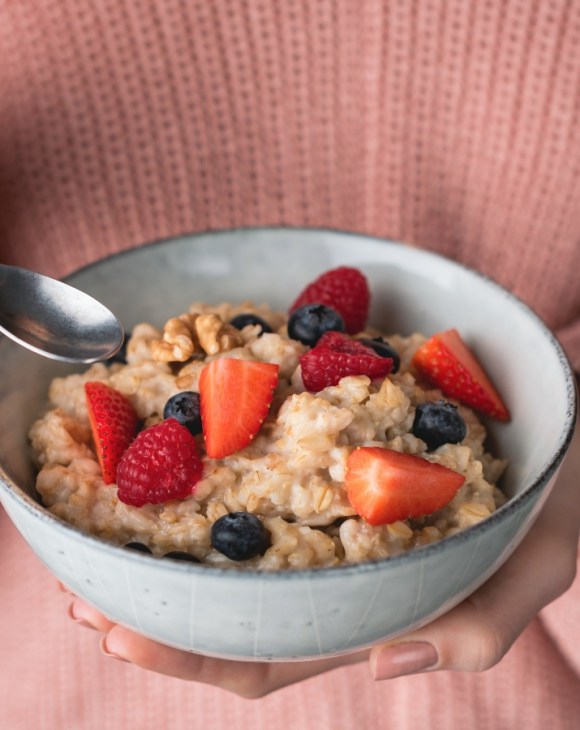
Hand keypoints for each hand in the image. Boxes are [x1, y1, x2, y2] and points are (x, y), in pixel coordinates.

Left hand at [67, 423, 578, 694]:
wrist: (551, 407)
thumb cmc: (554, 489)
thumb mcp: (541, 561)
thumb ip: (483, 623)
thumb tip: (387, 666)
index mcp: (373, 609)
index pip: (272, 654)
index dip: (193, 657)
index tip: (121, 634)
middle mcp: (334, 568)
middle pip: (227, 607)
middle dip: (150, 610)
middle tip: (79, 590)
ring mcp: (324, 511)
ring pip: (228, 548)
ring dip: (159, 549)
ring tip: (93, 537)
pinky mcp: (322, 457)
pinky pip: (251, 470)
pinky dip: (203, 472)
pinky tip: (162, 457)